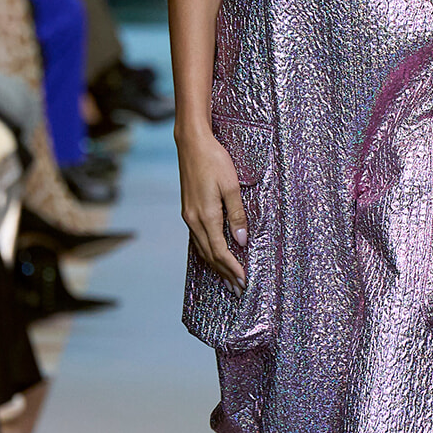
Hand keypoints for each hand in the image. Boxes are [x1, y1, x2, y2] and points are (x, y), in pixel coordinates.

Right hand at [177, 130, 248, 293]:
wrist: (191, 143)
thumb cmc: (214, 160)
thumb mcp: (231, 186)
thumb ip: (237, 215)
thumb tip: (242, 241)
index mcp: (205, 215)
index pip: (220, 250)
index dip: (232, 268)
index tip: (244, 280)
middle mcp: (193, 220)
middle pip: (210, 255)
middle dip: (225, 273)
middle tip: (238, 289)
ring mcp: (188, 216)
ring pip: (202, 249)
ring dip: (216, 266)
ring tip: (228, 280)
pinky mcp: (188, 210)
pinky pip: (198, 239)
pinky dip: (207, 253)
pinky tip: (214, 257)